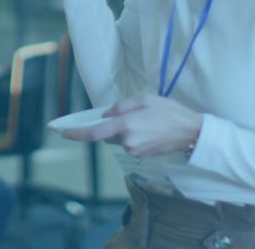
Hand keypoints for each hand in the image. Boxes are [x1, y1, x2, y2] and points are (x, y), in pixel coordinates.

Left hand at [62, 94, 202, 157]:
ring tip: (143, 120)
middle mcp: (127, 141)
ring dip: (122, 130)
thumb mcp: (144, 99)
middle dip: (108, 125)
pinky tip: (146, 128)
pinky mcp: (142, 155)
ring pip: (118, 139)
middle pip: (107, 135)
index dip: (76, 133)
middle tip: (125, 115)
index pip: (94, 133)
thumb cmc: (169, 112)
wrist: (191, 133)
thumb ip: (121, 106)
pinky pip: (129, 143)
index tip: (62, 133)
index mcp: (126, 126)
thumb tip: (106, 115)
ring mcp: (134, 150)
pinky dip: (131, 135)